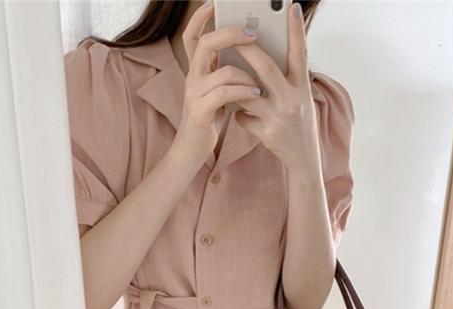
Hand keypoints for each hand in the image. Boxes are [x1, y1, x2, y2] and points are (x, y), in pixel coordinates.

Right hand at [170, 1, 262, 166]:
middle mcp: (192, 78)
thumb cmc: (210, 119)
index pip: (193, 37)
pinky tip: (256, 95)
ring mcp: (194, 94)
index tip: (213, 2)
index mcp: (197, 70)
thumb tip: (252, 50)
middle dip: (231, 34)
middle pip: (205, 44)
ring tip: (260, 84)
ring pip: (222, 72)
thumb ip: (226, 71)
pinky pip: (224, 94)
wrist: (192, 150)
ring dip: (246, 75)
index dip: (200, 18)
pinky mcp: (200, 112)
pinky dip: (243, 92)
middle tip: (253, 34)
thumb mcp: (217, 91)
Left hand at [231, 3, 319, 174]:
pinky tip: (247, 120)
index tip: (290, 7)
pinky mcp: (267, 133)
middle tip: (233, 35)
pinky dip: (241, 116)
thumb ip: (287, 81)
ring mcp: (279, 117)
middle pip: (266, 68)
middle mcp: (293, 99)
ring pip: (248, 94)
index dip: (296, 30)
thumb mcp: (301, 99)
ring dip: (237, 89)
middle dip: (247, 50)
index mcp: (303, 87)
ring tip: (231, 84)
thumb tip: (262, 60)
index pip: (300, 53)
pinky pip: (243, 118)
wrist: (304, 160)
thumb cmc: (300, 125)